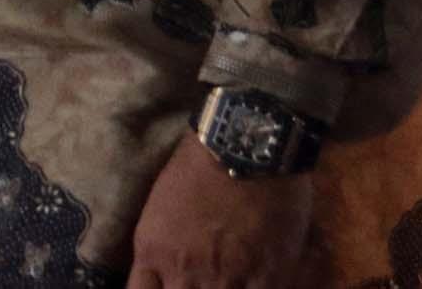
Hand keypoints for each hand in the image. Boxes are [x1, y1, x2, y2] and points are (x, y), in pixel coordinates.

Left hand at [128, 132, 313, 287]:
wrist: (243, 146)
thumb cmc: (198, 167)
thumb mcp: (159, 209)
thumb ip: (160, 250)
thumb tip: (164, 273)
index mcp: (153, 251)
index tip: (167, 284)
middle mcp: (184, 272)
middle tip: (199, 281)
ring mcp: (226, 278)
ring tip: (225, 282)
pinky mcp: (267, 278)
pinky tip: (254, 284)